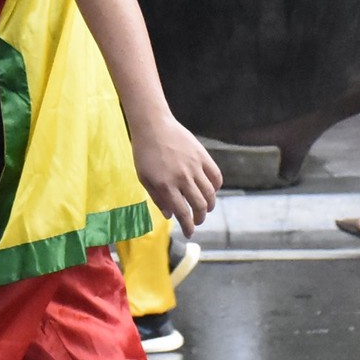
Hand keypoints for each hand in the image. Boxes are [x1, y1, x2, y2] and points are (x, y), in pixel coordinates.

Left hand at [132, 115, 221, 235]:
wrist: (153, 125)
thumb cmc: (144, 152)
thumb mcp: (143, 178)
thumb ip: (157, 198)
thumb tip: (169, 215)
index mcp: (166, 185)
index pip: (182, 213)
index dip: (188, 227)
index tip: (189, 233)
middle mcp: (182, 178)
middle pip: (199, 206)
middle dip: (199, 219)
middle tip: (197, 221)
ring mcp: (194, 166)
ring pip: (210, 194)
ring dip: (209, 205)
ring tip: (204, 208)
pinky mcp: (202, 156)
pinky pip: (216, 176)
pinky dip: (216, 187)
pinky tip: (211, 191)